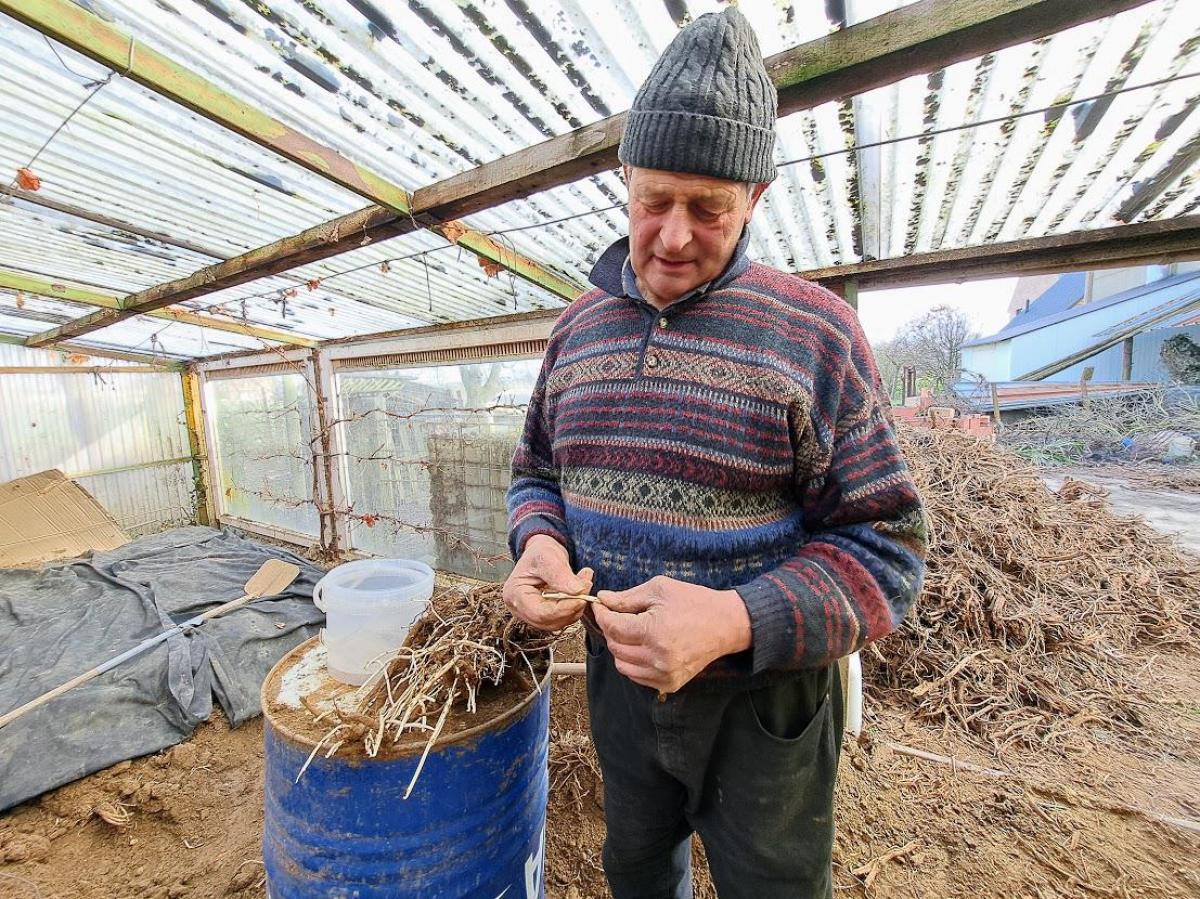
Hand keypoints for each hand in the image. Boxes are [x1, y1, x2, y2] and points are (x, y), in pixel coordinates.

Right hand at [503, 534, 593, 631]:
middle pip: (549, 621)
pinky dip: (575, 607)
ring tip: (585, 583)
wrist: (542, 552)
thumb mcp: (548, 556)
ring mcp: (531, 614)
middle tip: (586, 586)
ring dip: (576, 607)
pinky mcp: (544, 615)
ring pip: (558, 622)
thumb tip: (578, 591)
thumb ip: (560, 574)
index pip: (540, 613)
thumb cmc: (540, 552)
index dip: (563, 609)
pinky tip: (580, 590)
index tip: (582, 597)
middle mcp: (520, 609)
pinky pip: (562, 618)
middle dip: (572, 608)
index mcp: (514, 594)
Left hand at [594, 576, 751, 693]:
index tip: (600, 605)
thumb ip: (627, 598)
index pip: (612, 627)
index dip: (602, 614)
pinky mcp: (670, 684)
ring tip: (632, 632)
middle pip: (615, 647)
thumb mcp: (659, 589)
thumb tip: (602, 599)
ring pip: (622, 665)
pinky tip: (644, 646)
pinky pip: (637, 676)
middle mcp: (657, 658)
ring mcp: (664, 674)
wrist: (726, 624)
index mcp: (654, 632)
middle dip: (611, 629)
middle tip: (617, 615)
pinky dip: (633, 662)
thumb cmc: (694, 602)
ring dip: (621, 648)